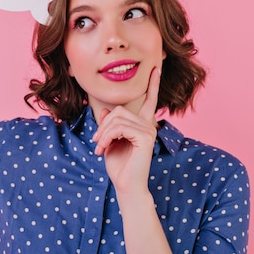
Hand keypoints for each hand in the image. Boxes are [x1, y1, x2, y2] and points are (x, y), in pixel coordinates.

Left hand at [92, 68, 160, 195]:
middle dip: (103, 125)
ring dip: (103, 133)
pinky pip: (120, 128)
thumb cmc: (119, 165)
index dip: (153, 84)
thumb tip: (107, 110)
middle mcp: (148, 125)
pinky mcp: (145, 137)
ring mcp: (149, 130)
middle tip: (96, 141)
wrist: (125, 186)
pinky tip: (103, 149)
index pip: (149, 100)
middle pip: (119, 110)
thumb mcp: (109, 141)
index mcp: (142, 124)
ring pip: (117, 119)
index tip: (156, 67)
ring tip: (99, 147)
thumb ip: (109, 125)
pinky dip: (106, 137)